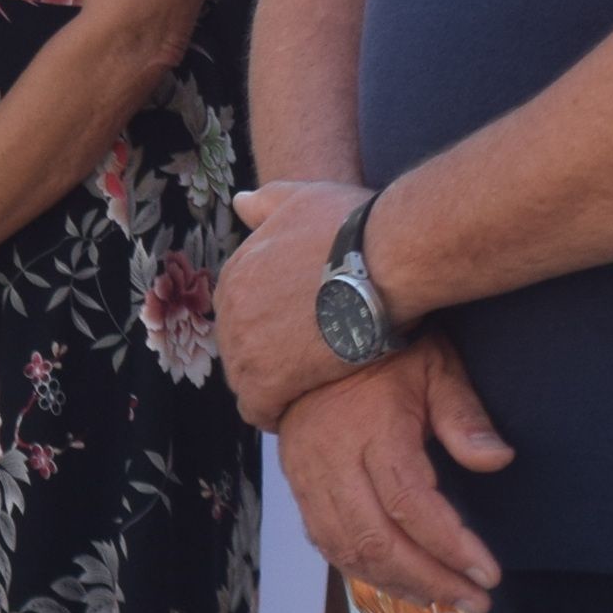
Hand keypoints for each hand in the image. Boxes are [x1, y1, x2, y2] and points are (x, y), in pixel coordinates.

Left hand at [223, 178, 371, 426]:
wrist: (382, 261)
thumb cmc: (352, 226)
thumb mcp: (302, 199)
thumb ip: (267, 203)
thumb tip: (240, 202)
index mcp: (236, 272)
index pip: (241, 312)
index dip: (268, 328)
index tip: (296, 337)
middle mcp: (230, 309)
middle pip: (240, 348)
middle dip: (268, 359)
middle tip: (303, 368)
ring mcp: (245, 346)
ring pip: (246, 381)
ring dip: (271, 388)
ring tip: (304, 392)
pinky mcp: (268, 381)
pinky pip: (257, 410)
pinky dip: (274, 414)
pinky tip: (298, 413)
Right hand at [274, 335, 511, 611]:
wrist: (317, 329)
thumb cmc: (387, 349)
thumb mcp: (436, 368)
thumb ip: (464, 415)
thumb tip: (497, 460)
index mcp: (370, 429)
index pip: (410, 504)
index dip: (450, 547)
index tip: (488, 574)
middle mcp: (330, 458)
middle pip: (375, 539)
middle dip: (429, 579)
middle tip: (475, 601)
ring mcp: (306, 473)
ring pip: (345, 548)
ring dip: (395, 582)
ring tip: (442, 598)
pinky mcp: (297, 482)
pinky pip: (324, 540)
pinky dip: (361, 569)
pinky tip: (398, 580)